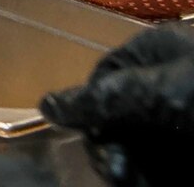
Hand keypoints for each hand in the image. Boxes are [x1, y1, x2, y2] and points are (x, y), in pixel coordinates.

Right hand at [41, 26, 193, 186]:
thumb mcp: (157, 92)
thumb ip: (101, 99)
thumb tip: (46, 106)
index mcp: (156, 51)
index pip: (103, 78)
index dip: (93, 111)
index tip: (100, 145)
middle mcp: (167, 80)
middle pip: (119, 113)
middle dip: (112, 145)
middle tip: (120, 172)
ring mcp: (182, 115)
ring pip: (140, 141)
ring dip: (131, 165)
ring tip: (134, 180)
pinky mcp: (189, 144)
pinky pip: (160, 161)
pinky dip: (151, 174)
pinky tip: (149, 182)